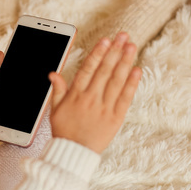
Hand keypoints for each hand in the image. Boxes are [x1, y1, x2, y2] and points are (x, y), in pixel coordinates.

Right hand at [48, 32, 140, 153]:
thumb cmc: (65, 131)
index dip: (97, 53)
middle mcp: (90, 99)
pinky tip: (137, 70)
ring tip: (131, 47)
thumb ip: (57, 89)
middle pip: (104, 70)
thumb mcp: (55, 109)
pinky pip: (124, 98)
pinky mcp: (115, 118)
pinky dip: (131, 84)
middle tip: (123, 36)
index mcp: (76, 95)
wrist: (74, 153)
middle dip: (114, 51)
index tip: (106, 40)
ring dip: (124, 62)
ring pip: (116, 81)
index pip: (88, 69)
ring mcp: (104, 108)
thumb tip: (53, 73)